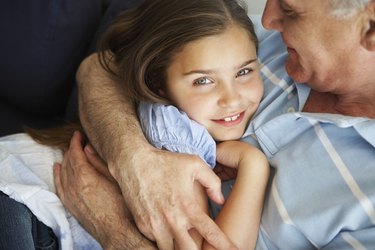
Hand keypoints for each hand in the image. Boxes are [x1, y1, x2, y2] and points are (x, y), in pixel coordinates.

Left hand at [53, 131, 155, 248]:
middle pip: (68, 162)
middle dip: (71, 149)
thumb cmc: (122, 206)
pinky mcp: (71, 205)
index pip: (75, 154)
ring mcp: (70, 197)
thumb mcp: (115, 180)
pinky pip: (59, 186)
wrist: (118, 231)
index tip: (78, 134)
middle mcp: (74, 186)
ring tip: (70, 152)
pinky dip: (57, 175)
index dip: (76, 142)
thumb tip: (88, 149)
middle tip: (78, 141)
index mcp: (85, 177)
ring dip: (65, 160)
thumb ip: (99, 163)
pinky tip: (57, 169)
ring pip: (62, 173)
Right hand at [109, 147, 237, 249]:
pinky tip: (170, 237)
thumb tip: (220, 200)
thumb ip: (212, 181)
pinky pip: (157, 242)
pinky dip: (165, 242)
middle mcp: (172, 220)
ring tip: (187, 245)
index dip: (224, 245)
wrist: (133, 163)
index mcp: (187, 206)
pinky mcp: (143, 226)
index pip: (210, 232)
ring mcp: (155, 225)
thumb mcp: (194, 163)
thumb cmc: (165, 162)